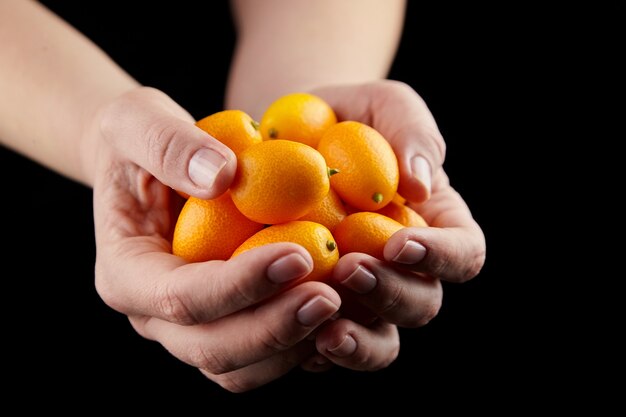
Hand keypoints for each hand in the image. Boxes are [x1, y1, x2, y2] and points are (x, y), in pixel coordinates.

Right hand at [88, 87, 342, 391]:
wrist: (149, 167)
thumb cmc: (140, 140)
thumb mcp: (138, 121)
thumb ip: (168, 144)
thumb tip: (223, 177)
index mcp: (126, 273)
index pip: (181, 297)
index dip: (240, 284)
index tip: (299, 254)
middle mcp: (154, 315)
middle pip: (211, 348)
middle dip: (274, 329)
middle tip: (332, 295)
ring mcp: (190, 328)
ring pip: (239, 369)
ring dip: (292, 347)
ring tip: (344, 307)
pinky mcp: (224, 327)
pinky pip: (262, 358)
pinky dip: (300, 348)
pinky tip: (339, 315)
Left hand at [303, 81, 485, 370]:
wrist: (286, 139)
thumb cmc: (346, 116)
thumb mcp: (382, 104)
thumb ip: (411, 130)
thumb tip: (421, 186)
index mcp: (435, 225)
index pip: (464, 253)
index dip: (441, 257)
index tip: (398, 242)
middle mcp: (406, 269)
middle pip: (423, 303)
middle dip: (390, 293)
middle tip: (346, 268)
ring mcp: (363, 295)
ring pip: (380, 338)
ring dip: (357, 335)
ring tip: (319, 321)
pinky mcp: (320, 311)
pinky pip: (326, 343)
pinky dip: (312, 346)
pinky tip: (286, 331)